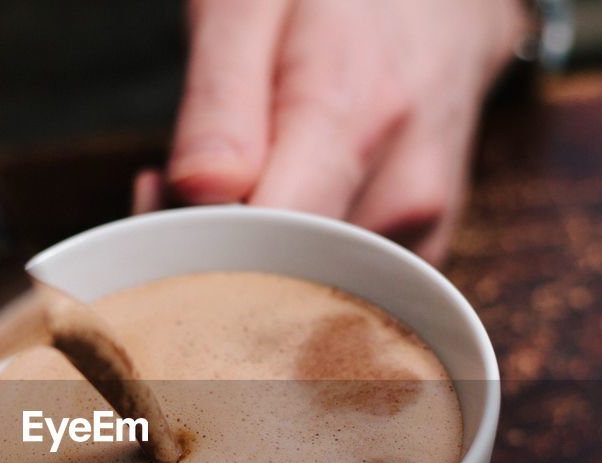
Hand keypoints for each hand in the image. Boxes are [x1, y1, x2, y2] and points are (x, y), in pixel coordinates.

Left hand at [136, 0, 526, 263]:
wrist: (443, 7)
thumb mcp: (251, 5)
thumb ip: (222, 97)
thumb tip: (200, 192)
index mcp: (358, 111)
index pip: (265, 236)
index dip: (197, 243)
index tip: (158, 204)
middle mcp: (405, 187)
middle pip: (280, 278)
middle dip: (209, 254)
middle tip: (169, 191)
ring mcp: (421, 231)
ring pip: (303, 296)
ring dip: (244, 263)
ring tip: (225, 189)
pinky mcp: (420, 259)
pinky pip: (337, 294)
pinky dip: (287, 269)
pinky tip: (270, 212)